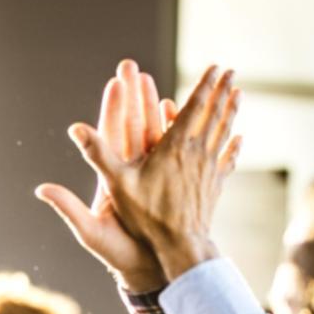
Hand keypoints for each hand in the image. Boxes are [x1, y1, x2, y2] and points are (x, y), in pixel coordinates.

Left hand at [37, 59, 171, 293]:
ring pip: (153, 135)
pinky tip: (181, 111)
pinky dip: (177, 131)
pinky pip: (174, 152)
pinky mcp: (168, 184)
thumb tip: (41, 189)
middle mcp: (128, 174)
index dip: (113, 110)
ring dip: (154, 108)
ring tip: (155, 80)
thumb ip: (68, 209)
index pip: (110, 137)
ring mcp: (150, 177)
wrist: (148, 272)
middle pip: (130, 127)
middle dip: (132, 98)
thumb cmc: (117, 255)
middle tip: (131, 68)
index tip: (116, 83)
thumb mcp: (91, 233)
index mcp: (110, 180)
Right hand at [68, 64, 241, 279]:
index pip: (193, 107)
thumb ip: (97, 154)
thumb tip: (75, 128)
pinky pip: (226, 160)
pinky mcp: (214, 186)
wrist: (180, 246)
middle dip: (221, 90)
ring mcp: (208, 169)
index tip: (216, 67)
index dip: (204, 85)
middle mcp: (196, 153)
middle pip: (212, 114)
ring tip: (239, 94)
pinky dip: (233, 146)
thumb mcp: (116, 183)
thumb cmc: (146, 215)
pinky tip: (239, 139)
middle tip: (231, 71)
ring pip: (223, 132)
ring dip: (231, 111)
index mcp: (174, 146)